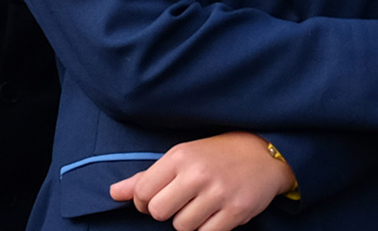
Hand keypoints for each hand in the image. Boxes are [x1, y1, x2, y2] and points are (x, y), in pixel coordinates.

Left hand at [107, 132, 292, 230]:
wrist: (263, 153)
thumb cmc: (214, 155)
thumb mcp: (179, 157)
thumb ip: (146, 177)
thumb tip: (114, 193)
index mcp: (179, 157)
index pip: (142, 192)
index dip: (142, 202)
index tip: (154, 199)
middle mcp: (197, 174)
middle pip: (158, 212)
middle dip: (164, 213)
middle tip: (177, 203)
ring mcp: (218, 194)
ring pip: (182, 227)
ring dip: (186, 222)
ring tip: (198, 206)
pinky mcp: (237, 211)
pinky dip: (205, 229)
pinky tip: (212, 215)